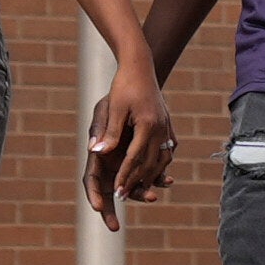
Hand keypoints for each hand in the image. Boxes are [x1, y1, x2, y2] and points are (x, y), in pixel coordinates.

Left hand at [87, 65, 174, 220]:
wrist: (140, 67)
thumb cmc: (124, 86)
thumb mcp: (113, 108)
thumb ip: (109, 132)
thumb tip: (96, 152)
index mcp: (148, 125)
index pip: (135, 159)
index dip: (125, 177)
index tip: (116, 192)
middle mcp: (161, 129)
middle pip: (150, 163)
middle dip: (137, 181)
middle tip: (123, 196)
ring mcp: (167, 127)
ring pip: (163, 159)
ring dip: (151, 176)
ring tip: (140, 189)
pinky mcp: (168, 125)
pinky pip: (167, 150)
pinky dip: (161, 163)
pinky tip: (154, 170)